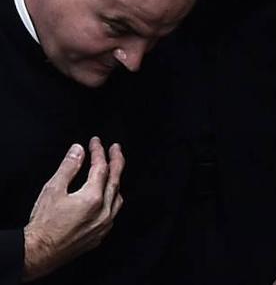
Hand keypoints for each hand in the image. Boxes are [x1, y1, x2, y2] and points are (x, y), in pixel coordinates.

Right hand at [22, 139, 124, 280]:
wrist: (38, 253)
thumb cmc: (43, 225)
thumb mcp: (52, 190)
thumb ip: (68, 167)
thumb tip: (78, 150)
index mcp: (93, 198)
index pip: (101, 168)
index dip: (98, 152)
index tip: (95, 142)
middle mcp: (103, 211)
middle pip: (115, 180)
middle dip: (116, 161)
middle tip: (115, 148)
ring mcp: (103, 225)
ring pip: (117, 197)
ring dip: (116, 181)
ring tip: (113, 170)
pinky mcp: (100, 235)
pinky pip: (113, 213)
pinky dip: (112, 200)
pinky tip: (107, 197)